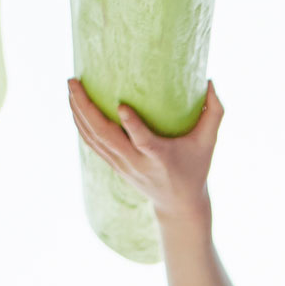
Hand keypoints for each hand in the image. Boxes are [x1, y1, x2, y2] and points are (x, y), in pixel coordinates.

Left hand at [67, 79, 221, 221]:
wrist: (178, 204)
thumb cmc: (196, 168)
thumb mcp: (208, 143)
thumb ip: (214, 112)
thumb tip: (210, 80)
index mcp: (160, 157)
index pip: (143, 141)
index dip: (132, 125)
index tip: (122, 105)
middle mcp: (136, 162)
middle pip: (105, 137)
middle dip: (85, 108)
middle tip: (74, 81)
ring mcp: (122, 165)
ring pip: (93, 139)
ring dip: (78, 113)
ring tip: (70, 87)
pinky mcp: (115, 165)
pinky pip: (92, 143)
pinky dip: (80, 124)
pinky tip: (74, 105)